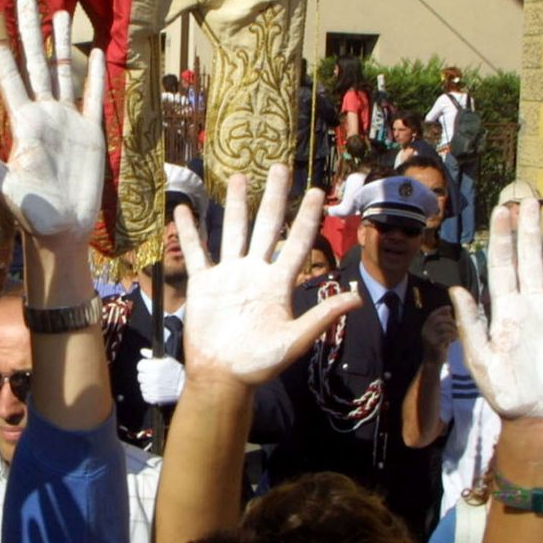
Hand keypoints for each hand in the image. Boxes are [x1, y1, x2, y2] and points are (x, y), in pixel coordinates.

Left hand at [0, 0, 104, 244]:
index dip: (4, 50)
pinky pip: (93, 98)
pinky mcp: (90, 134)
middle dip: (31, 30)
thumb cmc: (30, 214)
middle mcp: (43, 117)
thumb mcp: (2, 184)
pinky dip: (94, 76)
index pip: (11, 79)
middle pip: (36, 63)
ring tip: (61, 12)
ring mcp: (67, 123)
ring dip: (62, 43)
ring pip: (63, 73)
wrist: (62, 233)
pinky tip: (94, 53)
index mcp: (23, 125)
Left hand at [137, 350, 186, 404]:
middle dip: (145, 375)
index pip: (140, 366)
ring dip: (147, 384)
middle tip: (153, 375)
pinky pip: (145, 395)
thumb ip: (152, 354)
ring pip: (142, 386)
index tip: (148, 367)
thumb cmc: (176, 371)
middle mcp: (153, 378)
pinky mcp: (154, 398)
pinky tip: (156, 390)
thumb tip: (142, 351)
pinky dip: (149, 393)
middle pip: (140, 376)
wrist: (185, 386)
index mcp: (155, 367)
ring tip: (156, 383)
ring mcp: (153, 389)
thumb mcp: (167, 359)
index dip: (144, 366)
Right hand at [176, 165, 362, 385]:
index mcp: (279, 283)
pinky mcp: (204, 284)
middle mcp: (256, 272)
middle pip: (267, 226)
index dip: (307, 217)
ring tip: (239, 177)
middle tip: (280, 167)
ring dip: (236, 205)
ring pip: (234, 231)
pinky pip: (198, 253)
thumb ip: (321, 317)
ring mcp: (229, 275)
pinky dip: (190, 232)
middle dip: (274, 197)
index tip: (317, 192)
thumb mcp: (295, 341)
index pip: (297, 242)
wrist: (223, 375)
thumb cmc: (260, 363)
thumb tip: (357, 299)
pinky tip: (184, 210)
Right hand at [421, 305, 457, 362]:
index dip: (441, 310)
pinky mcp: (434, 344)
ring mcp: (429, 338)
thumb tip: (448, 311)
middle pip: (440, 320)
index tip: (449, 308)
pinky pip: (446, 335)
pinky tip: (454, 340)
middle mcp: (425, 332)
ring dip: (453, 329)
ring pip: (444, 327)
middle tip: (456, 327)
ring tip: (456, 335)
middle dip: (450, 321)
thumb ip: (443, 323)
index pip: (432, 316)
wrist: (434, 362)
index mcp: (425, 329)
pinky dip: (453, 336)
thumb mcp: (441, 334)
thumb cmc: (439, 347)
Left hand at [453, 201, 542, 421]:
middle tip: (529, 201)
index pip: (501, 266)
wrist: (535, 417)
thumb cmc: (503, 391)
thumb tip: (456, 290)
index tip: (501, 212)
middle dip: (530, 232)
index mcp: (505, 309)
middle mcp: (531, 306)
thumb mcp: (480, 359)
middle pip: (531, 261)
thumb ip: (470, 324)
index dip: (501, 239)